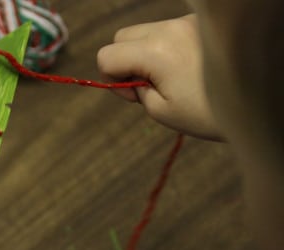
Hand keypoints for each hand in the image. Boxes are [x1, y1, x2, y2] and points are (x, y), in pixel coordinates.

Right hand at [97, 14, 222, 140]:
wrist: (256, 103)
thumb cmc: (207, 113)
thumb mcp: (160, 111)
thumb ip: (135, 90)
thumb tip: (130, 77)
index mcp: (155, 51)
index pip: (107, 55)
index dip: (110, 77)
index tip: (132, 93)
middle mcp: (170, 28)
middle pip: (123, 36)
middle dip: (126, 60)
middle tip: (146, 85)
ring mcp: (187, 22)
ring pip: (146, 31)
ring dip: (147, 53)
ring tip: (170, 78)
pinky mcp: (202, 24)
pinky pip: (170, 31)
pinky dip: (168, 48)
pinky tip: (186, 68)